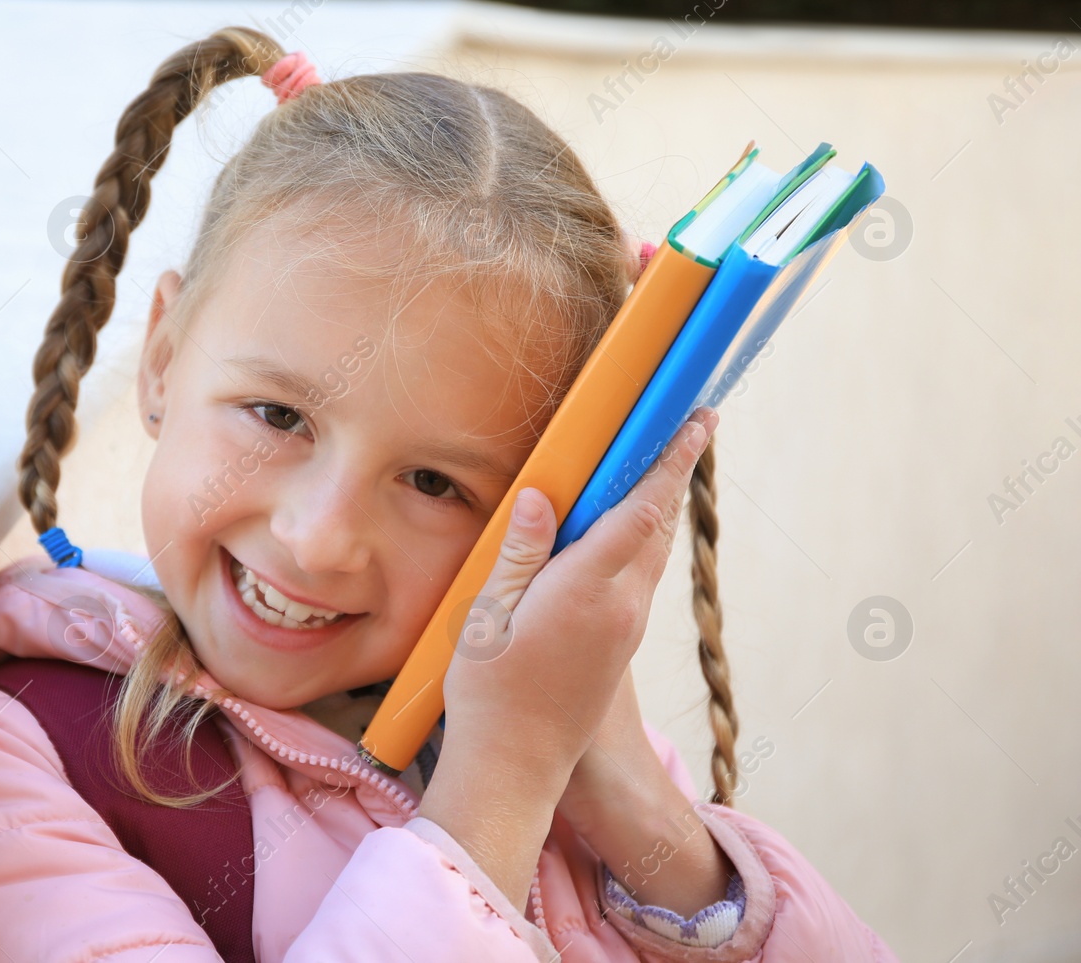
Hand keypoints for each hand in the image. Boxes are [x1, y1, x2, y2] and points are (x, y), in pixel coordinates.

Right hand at [417, 407, 716, 911]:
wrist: (517, 766)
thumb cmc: (490, 690)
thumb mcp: (488, 615)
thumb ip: (520, 552)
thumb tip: (544, 496)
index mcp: (587, 590)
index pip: (641, 511)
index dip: (671, 461)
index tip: (697, 420)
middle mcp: (620, 606)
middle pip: (658, 525)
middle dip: (673, 472)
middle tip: (687, 424)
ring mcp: (625, 628)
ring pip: (651, 552)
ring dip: (657, 505)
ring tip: (654, 465)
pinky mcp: (619, 645)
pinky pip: (637, 576)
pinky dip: (639, 538)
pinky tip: (618, 529)